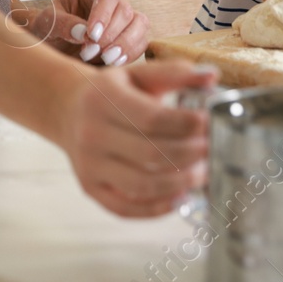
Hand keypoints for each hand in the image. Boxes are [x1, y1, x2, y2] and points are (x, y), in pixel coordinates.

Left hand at [24, 0, 148, 66]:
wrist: (53, 45)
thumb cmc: (50, 28)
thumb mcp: (47, 24)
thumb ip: (63, 24)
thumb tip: (84, 33)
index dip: (104, 15)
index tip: (92, 35)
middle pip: (125, 11)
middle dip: (109, 36)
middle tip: (88, 52)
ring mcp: (125, 15)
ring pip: (140, 25)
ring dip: (124, 45)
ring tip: (104, 59)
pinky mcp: (131, 34)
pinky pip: (142, 42)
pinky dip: (130, 54)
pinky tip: (113, 62)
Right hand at [56, 59, 213, 217]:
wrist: (68, 109)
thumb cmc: (111, 92)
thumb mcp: (138, 73)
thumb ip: (174, 73)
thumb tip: (211, 76)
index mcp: (104, 99)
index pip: (151, 118)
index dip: (185, 124)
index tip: (210, 123)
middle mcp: (92, 134)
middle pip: (150, 154)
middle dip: (190, 155)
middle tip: (214, 150)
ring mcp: (89, 165)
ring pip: (141, 185)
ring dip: (180, 183)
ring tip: (204, 173)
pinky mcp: (90, 188)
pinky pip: (126, 208)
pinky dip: (157, 208)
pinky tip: (180, 197)